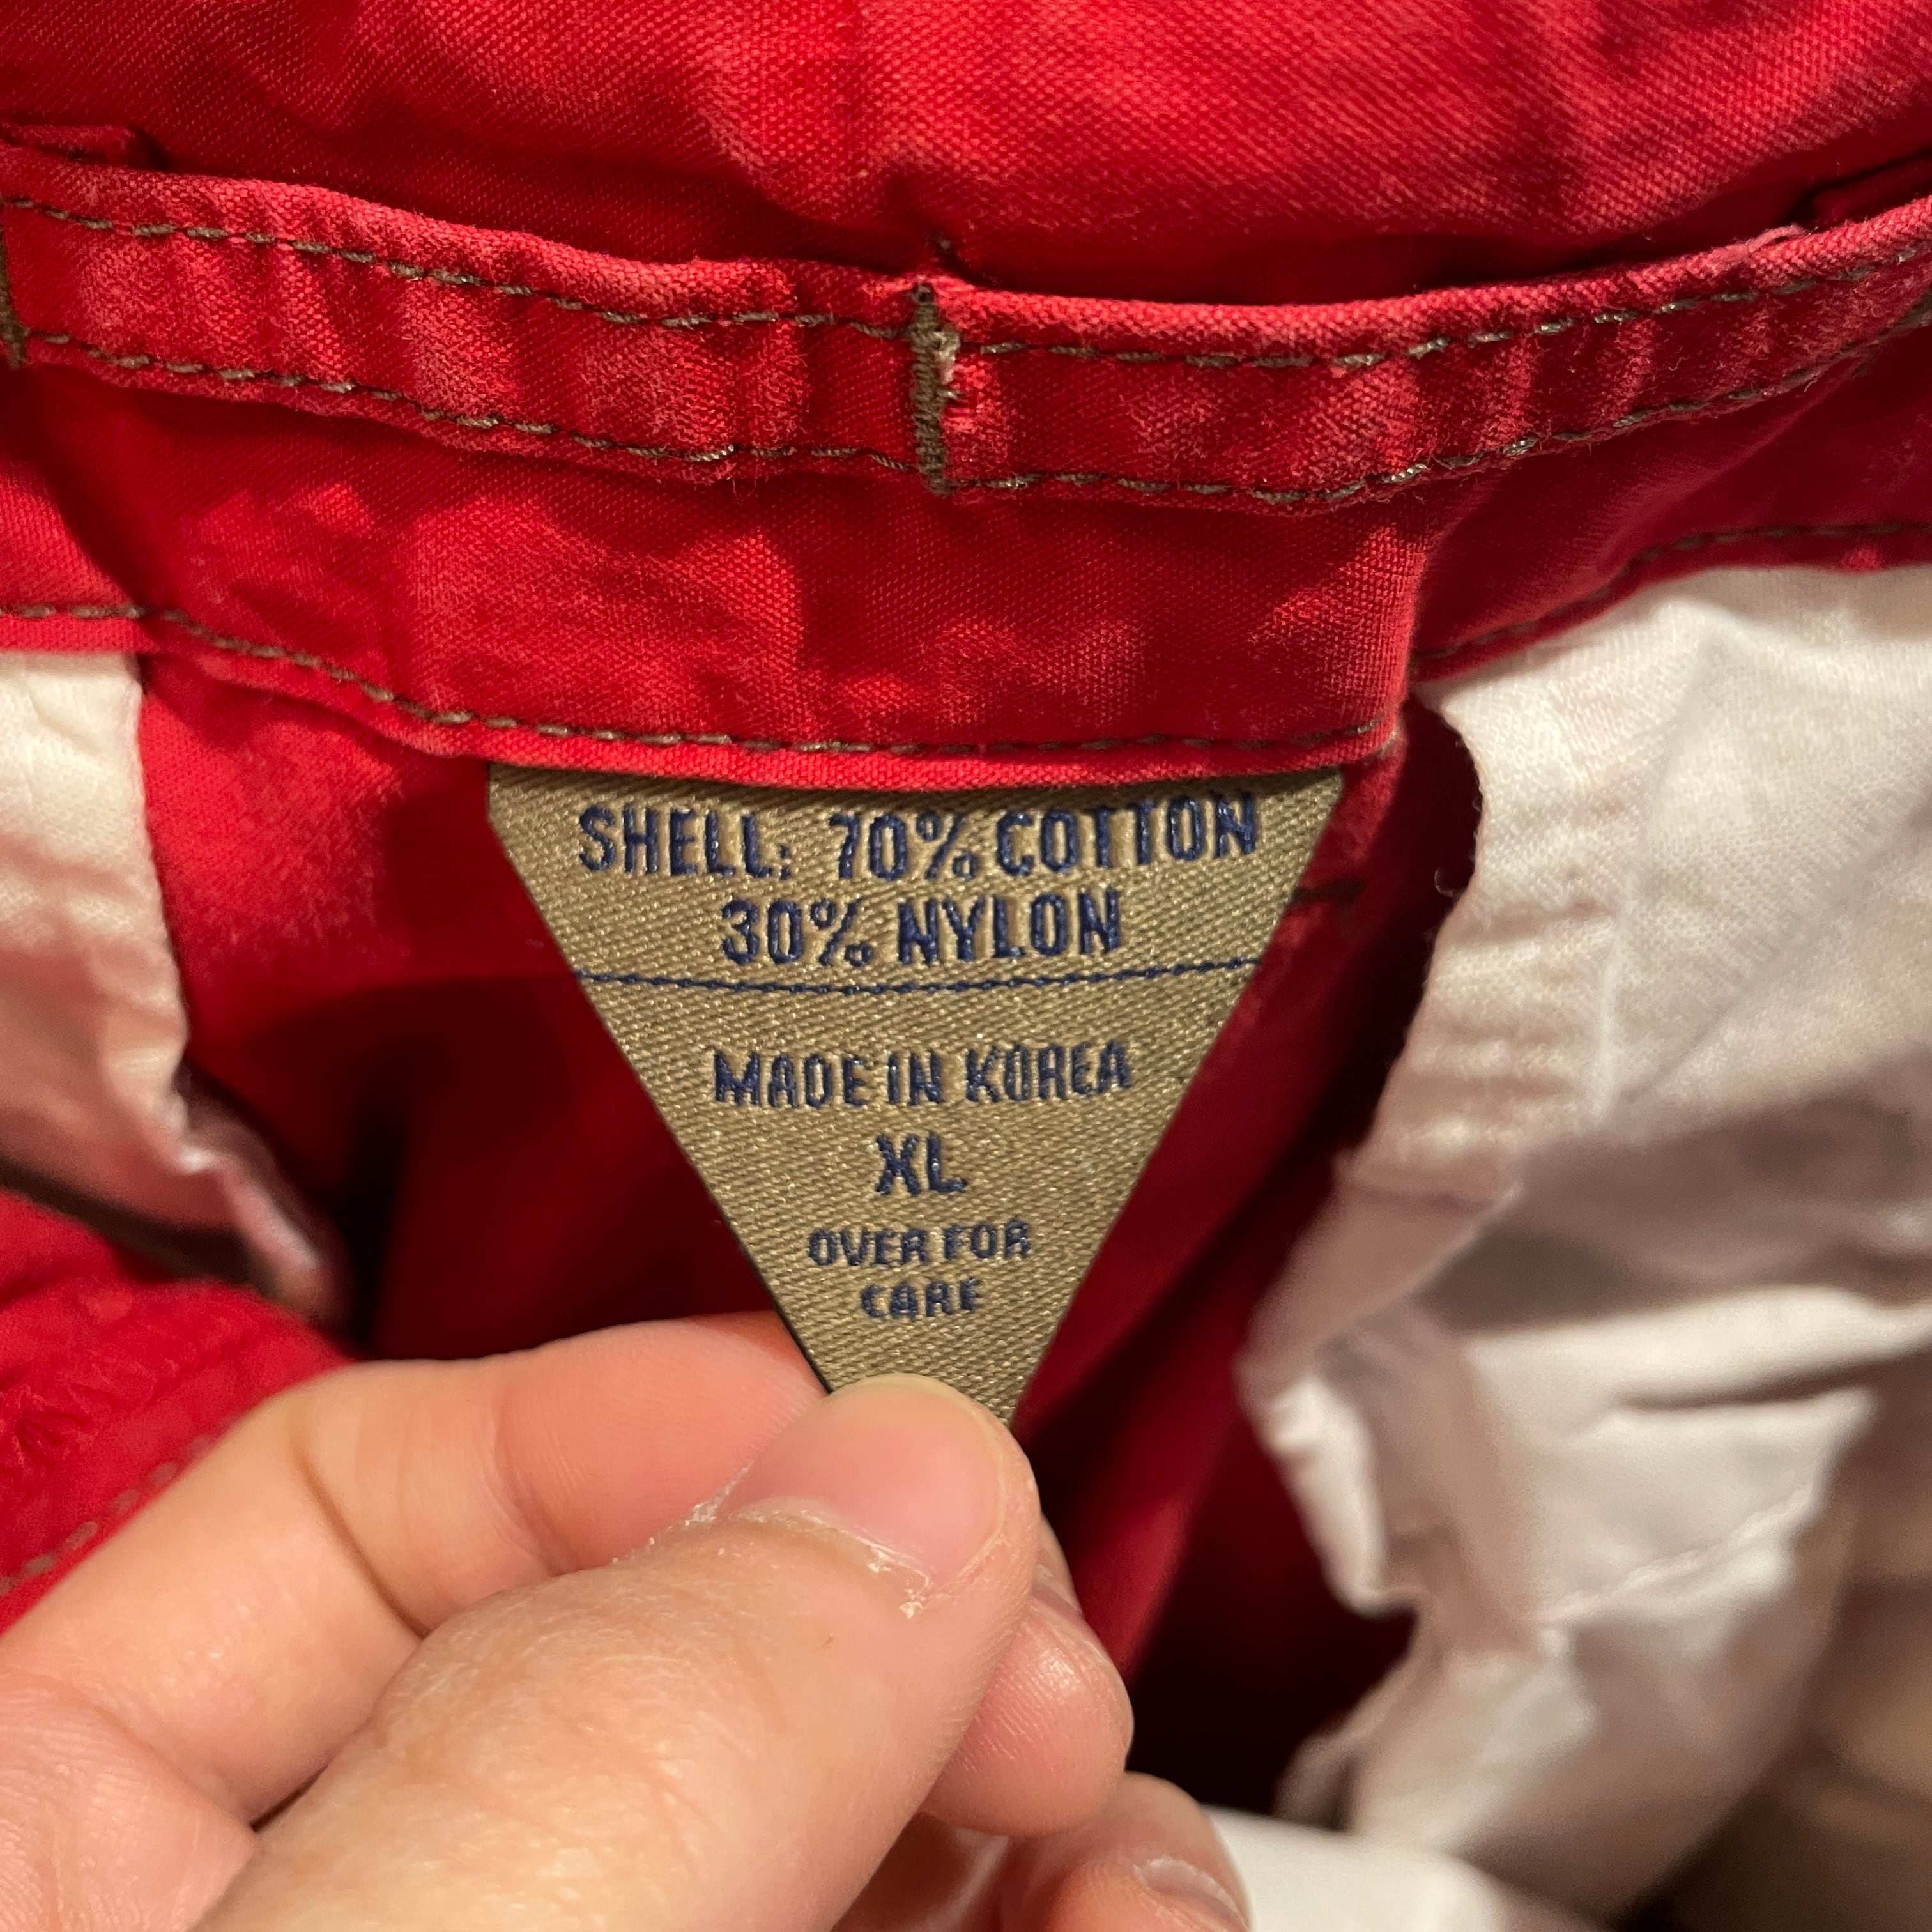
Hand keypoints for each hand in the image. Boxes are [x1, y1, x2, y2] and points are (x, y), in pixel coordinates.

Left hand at [0, 1316, 1247, 1930]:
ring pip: (823, 1819)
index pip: (357, 1494)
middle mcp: (345, 1903)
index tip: (898, 1467)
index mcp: (77, 1848)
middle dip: (892, 1630)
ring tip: (1124, 1858)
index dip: (643, 1425)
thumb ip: (601, 1744)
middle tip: (1049, 1695)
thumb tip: (913, 1471)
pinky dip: (1048, 1927)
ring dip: (1022, 1799)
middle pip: (656, 1653)